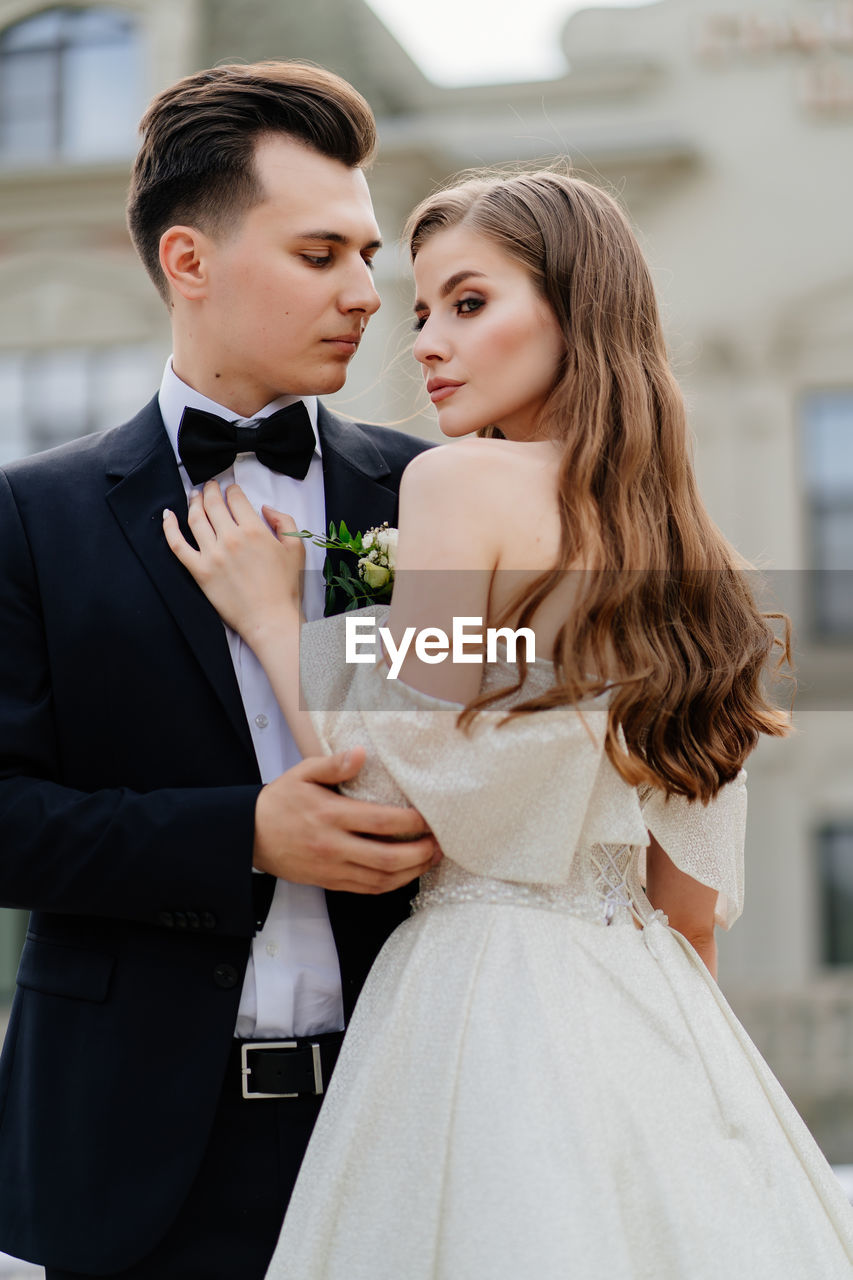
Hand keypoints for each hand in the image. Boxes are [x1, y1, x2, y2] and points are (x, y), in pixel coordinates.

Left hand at [163, 482, 303, 639]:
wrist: (270, 619)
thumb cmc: (285, 587)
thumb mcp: (295, 548)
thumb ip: (284, 521)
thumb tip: (265, 508)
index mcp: (254, 530)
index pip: (236, 499)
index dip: (232, 490)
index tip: (231, 490)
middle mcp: (230, 538)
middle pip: (213, 504)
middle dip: (211, 489)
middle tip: (210, 485)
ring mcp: (212, 555)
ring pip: (195, 518)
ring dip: (194, 501)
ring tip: (195, 495)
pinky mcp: (199, 571)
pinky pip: (177, 545)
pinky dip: (169, 527)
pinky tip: (167, 516)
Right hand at [254, 747, 441, 893]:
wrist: (248, 834)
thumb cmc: (280, 801)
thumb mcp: (302, 773)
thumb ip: (334, 764)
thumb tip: (361, 753)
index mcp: (330, 815)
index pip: (380, 822)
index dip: (411, 822)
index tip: (429, 817)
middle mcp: (333, 846)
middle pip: (387, 858)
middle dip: (420, 853)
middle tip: (439, 844)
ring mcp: (331, 868)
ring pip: (380, 879)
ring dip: (411, 872)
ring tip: (430, 860)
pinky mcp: (328, 882)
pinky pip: (366, 889)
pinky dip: (391, 884)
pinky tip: (406, 873)